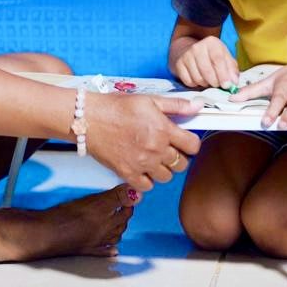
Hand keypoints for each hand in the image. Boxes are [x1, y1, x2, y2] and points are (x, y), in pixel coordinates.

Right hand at [83, 92, 202, 191]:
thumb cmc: (116, 107)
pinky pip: (147, 186)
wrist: (89, 119)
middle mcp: (155, 148)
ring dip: (164, 169)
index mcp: (163, 129)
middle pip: (182, 164)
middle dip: (179, 157)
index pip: (192, 146)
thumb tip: (198, 106)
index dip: (191, 144)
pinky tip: (143, 168)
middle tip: (168, 149)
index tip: (185, 142)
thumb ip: (175, 105)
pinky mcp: (127, 173)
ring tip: (154, 158)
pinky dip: (147, 180)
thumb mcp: (149, 100)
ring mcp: (141, 163)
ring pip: (166, 177)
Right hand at [171, 36, 238, 88]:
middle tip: (218, 84)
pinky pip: (189, 82)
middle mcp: (197, 47)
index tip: (227, 85)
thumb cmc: (211, 55)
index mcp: (212, 43)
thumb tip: (233, 81)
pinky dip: (196, 84)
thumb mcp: (225, 57)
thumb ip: (232, 69)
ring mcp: (186, 56)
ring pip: (198, 78)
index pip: (218, 59)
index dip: (223, 75)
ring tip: (208, 79)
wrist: (189, 49)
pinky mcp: (179, 64)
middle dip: (215, 82)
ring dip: (205, 84)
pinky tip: (198, 79)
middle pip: (207, 71)